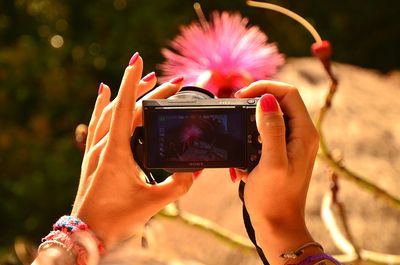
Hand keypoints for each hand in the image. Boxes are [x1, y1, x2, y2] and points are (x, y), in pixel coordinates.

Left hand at [71, 53, 192, 247]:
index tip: (138, 60)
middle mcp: (103, 146)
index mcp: (116, 152)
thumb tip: (194, 172)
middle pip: (124, 108)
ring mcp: (96, 150)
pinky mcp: (94, 156)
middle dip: (148, 91)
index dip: (133, 83)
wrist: (87, 233)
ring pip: (110, 112)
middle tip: (171, 82)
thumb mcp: (152, 203)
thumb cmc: (116, 219)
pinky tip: (104, 92)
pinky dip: (102, 105)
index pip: (126, 109)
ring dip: (127, 94)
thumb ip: (177, 187)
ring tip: (148, 82)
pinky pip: (97, 122)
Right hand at [233, 81, 320, 263]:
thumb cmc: (274, 198)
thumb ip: (272, 130)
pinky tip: (243, 155)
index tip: (241, 96)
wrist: (277, 225)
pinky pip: (265, 133)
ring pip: (270, 116)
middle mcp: (301, 134)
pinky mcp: (280, 152)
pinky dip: (250, 137)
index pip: (288, 93)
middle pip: (279, 101)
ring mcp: (291, 143)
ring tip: (238, 135)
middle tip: (235, 110)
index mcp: (304, 132)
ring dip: (250, 121)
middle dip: (255, 101)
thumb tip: (267, 99)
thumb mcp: (272, 163)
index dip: (265, 88)